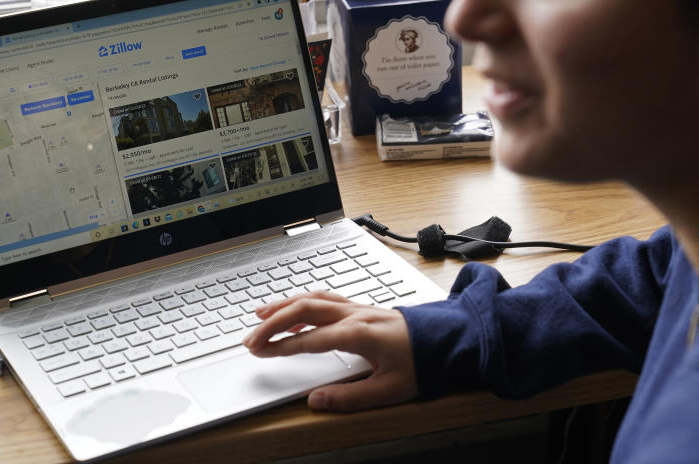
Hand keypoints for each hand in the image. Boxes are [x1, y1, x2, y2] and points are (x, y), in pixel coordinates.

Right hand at [242, 291, 417, 411]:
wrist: (448, 340)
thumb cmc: (421, 364)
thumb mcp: (388, 391)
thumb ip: (348, 398)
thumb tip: (315, 401)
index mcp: (358, 334)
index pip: (309, 339)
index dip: (282, 347)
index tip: (261, 354)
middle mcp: (355, 315)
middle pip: (304, 310)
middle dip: (273, 322)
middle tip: (251, 338)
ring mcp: (358, 307)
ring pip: (313, 299)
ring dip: (284, 305)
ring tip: (260, 313)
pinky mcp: (362, 307)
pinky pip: (325, 297)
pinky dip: (303, 301)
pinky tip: (294, 307)